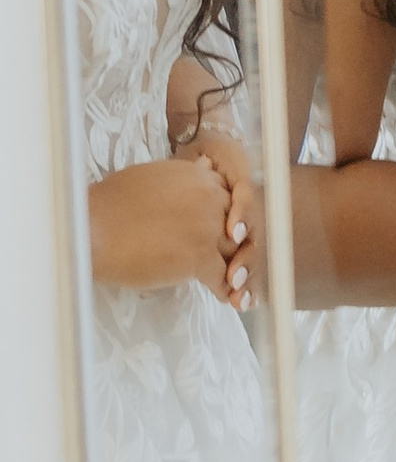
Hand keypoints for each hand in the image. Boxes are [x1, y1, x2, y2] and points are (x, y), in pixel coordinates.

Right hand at [89, 150, 257, 305]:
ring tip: (231, 280)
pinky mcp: (199, 258)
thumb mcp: (152, 176)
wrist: (92, 230)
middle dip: (231, 240)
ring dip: (232, 266)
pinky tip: (223, 296)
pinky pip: (222, 277)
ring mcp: (206, 229)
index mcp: (198, 176)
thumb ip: (185, 176)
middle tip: (227, 257)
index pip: (229, 196)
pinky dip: (224, 289)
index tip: (218, 229)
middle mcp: (208, 198)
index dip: (224, 215)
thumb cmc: (111, 204)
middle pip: (237, 222)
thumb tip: (205, 165)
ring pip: (234, 250)